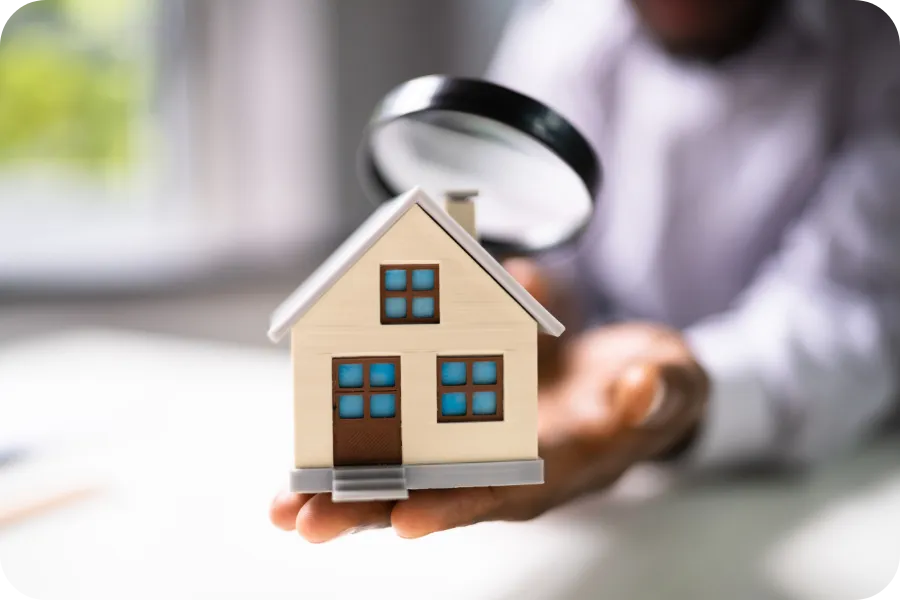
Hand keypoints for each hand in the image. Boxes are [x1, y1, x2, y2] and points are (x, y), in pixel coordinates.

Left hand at [270, 261, 708, 541]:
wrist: (622, 374)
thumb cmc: (647, 383)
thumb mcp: (669, 381)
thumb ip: (658, 391)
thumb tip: (644, 385)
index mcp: (558, 464)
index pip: (503, 490)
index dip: (456, 505)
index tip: (407, 521)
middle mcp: (506, 466)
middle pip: (432, 495)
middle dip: (370, 511)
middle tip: (306, 523)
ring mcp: (475, 443)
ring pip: (403, 474)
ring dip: (344, 489)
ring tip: (284, 507)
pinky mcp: (454, 415)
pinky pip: (399, 431)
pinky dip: (351, 440)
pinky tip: (303, 447)